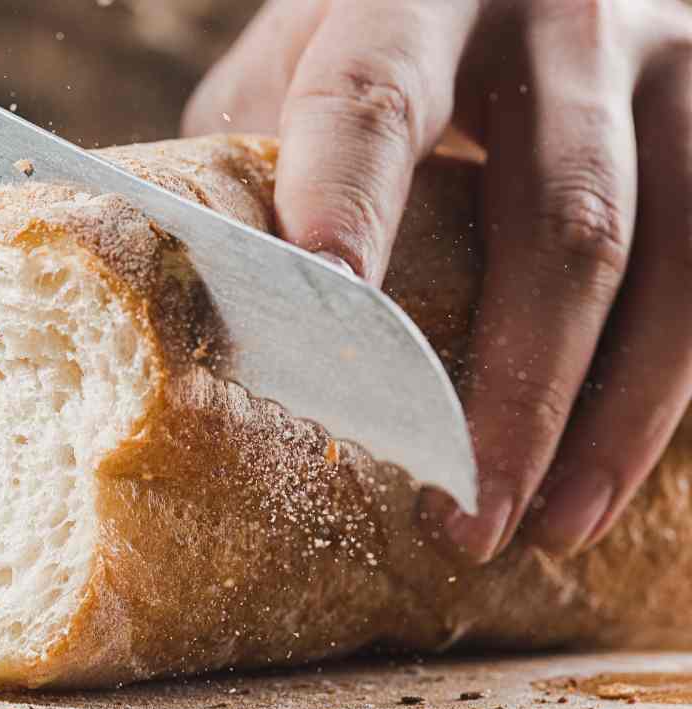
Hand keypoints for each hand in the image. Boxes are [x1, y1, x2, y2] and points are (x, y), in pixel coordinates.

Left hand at [185, 0, 691, 562]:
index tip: (322, 333)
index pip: (375, 101)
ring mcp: (662, 64)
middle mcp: (559, 17)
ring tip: (539, 526)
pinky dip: (659, 390)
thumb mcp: (305, 55)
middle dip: (510, 386)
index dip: (346, 212)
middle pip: (556, 214)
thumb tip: (195, 294)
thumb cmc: (380, 34)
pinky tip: (601, 474)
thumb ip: (260, 147)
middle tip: (458, 511)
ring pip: (658, 256)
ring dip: (604, 415)